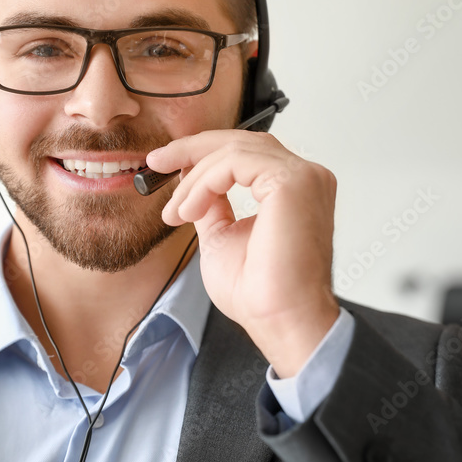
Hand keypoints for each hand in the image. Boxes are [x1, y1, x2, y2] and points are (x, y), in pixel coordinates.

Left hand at [146, 130, 340, 377]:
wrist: (279, 319)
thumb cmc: (260, 293)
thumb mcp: (222, 236)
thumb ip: (213, 206)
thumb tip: (194, 188)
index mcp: (293, 190)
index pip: (246, 153)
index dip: (202, 155)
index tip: (165, 166)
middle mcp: (305, 178)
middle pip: (241, 142)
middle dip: (192, 149)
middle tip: (156, 163)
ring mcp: (303, 177)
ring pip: (233, 151)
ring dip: (194, 177)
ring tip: (177, 212)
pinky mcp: (292, 182)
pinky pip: (235, 162)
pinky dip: (204, 182)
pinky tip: (191, 210)